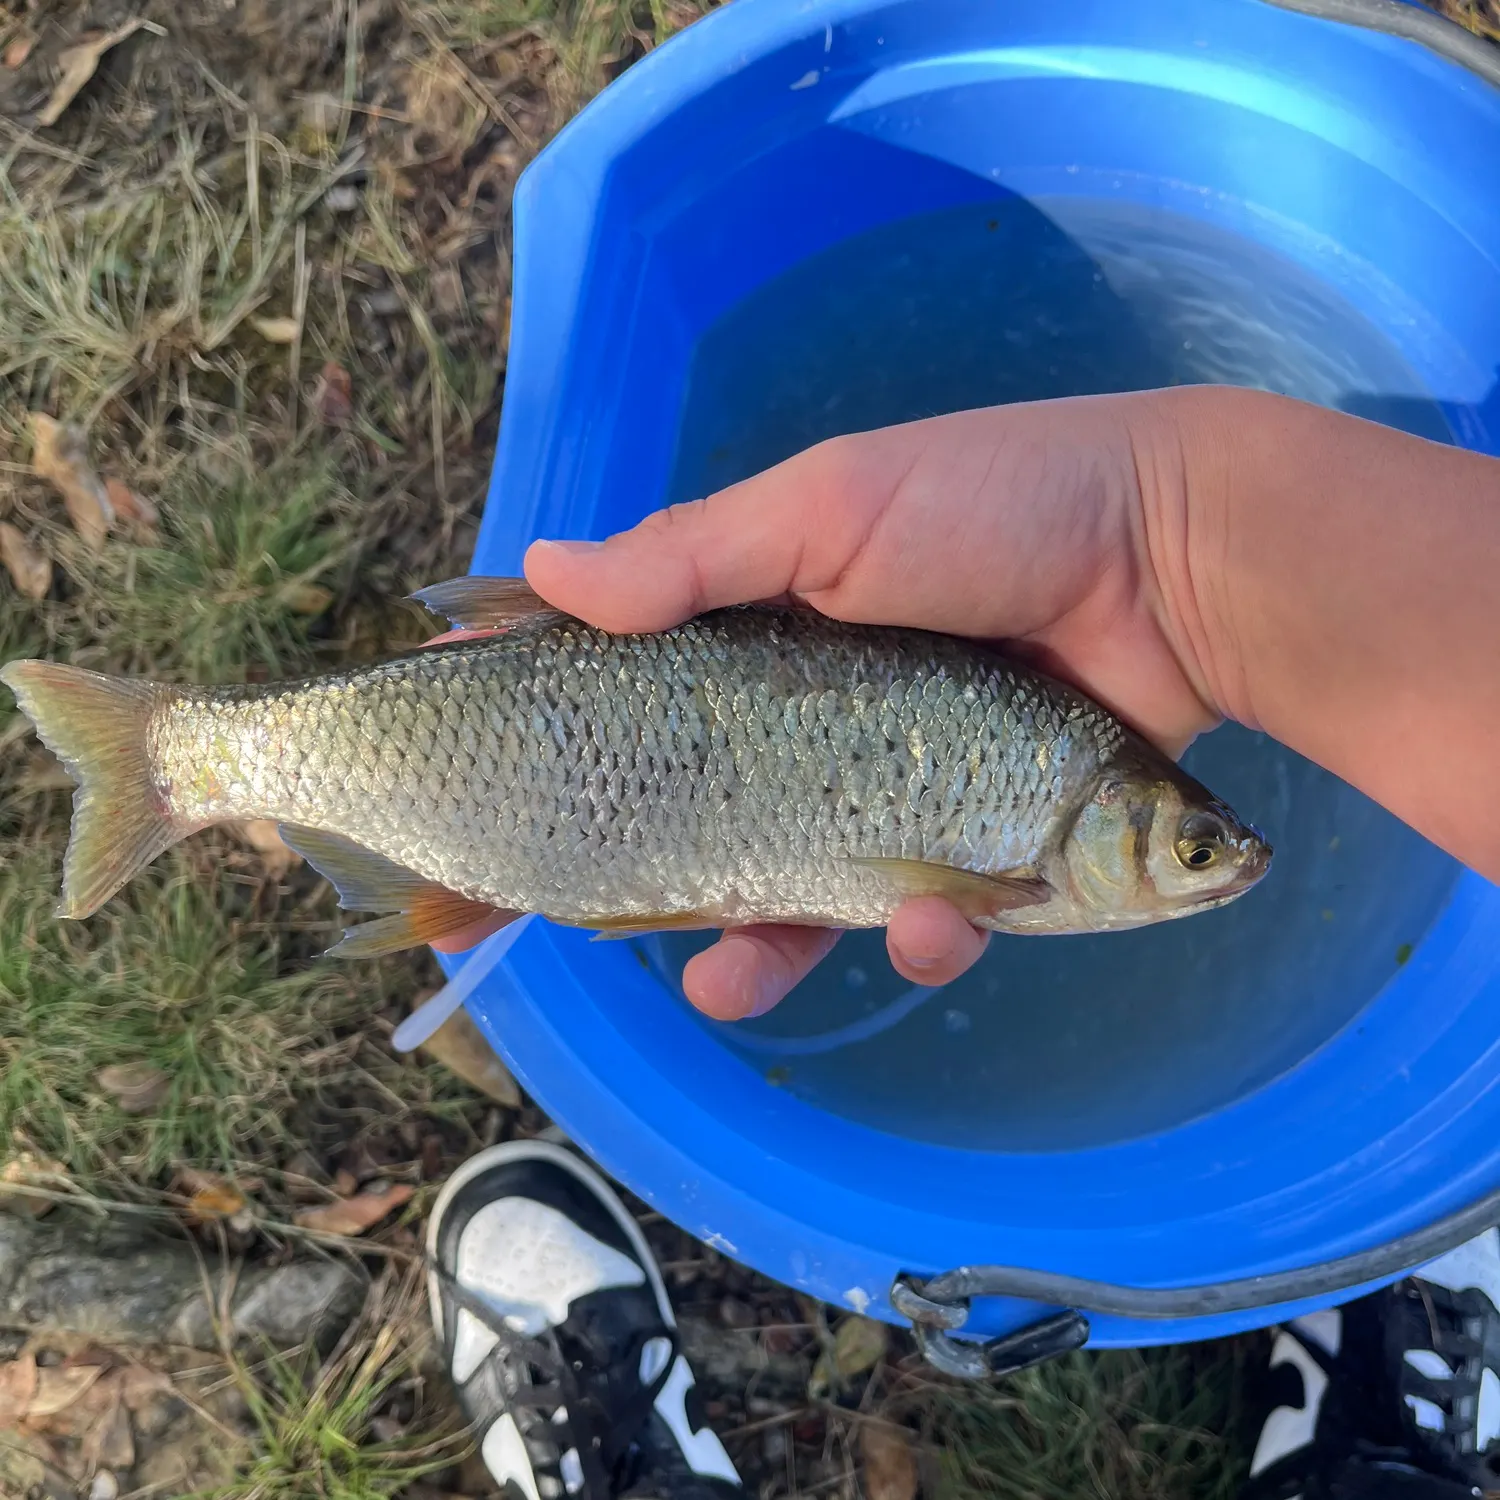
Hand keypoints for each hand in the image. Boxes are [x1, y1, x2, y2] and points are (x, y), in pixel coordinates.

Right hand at [435, 389, 1231, 1020]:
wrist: (1172, 558)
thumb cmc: (991, 503)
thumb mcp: (827, 509)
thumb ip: (692, 558)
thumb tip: (542, 572)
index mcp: (751, 640)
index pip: (610, 697)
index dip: (530, 746)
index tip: (450, 791)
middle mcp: (802, 725)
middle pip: (673, 820)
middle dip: (597, 883)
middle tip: (520, 928)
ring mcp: (882, 792)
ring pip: (781, 897)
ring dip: (750, 951)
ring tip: (728, 980)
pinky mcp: (966, 845)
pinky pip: (912, 921)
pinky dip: (915, 936)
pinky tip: (933, 922)